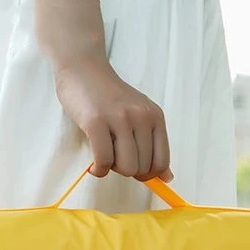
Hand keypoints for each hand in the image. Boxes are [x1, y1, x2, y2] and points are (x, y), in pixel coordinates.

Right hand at [53, 55, 172, 181]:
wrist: (83, 70)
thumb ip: (153, 144)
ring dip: (112, 169)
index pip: (161, 161)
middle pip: (142, 168)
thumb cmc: (109, 97)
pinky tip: (94, 165)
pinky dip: (98, 170)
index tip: (132, 169)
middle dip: (126, 170)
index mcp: (155, 116)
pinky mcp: (96, 122)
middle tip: (113, 157)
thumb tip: (167, 178)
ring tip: (104, 156)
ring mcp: (119, 118)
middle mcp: (141, 116)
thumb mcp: (138, 115)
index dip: (147, 174)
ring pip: (126, 167)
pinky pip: (103, 160)